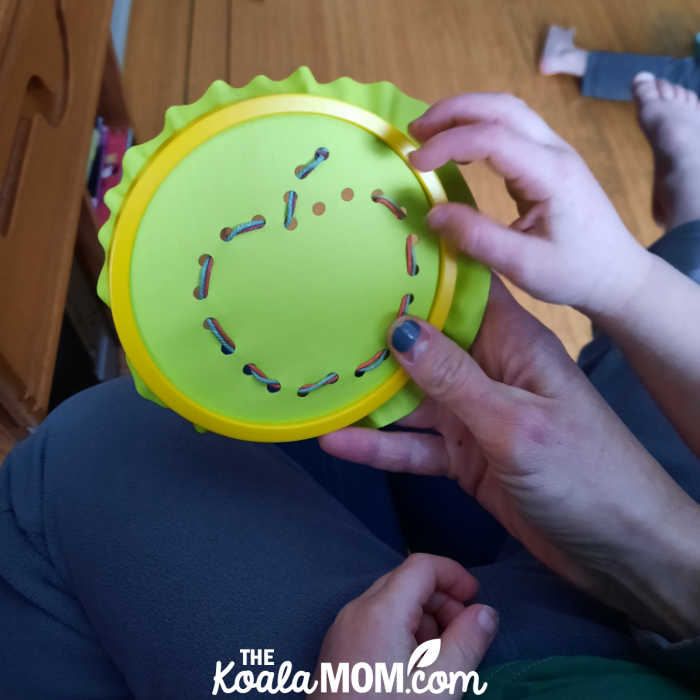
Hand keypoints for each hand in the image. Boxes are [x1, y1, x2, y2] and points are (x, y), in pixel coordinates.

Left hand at [308, 554, 496, 698]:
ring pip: (391, 602)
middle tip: (464, 634)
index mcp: (379, 611)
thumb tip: (485, 612)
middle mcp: (355, 610)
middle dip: (441, 600)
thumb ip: (467, 642)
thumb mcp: (439, 686)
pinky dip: (401, 631)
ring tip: (440, 658)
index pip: (421, 565)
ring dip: (423, 618)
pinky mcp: (337, 648)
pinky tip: (413, 667)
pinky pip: (375, 621)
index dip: (454, 574)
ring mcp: (342, 628)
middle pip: (406, 581)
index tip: (476, 599)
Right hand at [320, 279, 699, 639]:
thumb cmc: (583, 473)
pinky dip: (380, 446)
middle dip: (379, 338)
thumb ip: (453, 379)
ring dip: (371, 398)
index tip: (368, 259)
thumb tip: (400, 329)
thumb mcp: (513, 422)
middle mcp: (489, 372)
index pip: (462, 295)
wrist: (618, 549)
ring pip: (413, 399)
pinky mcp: (465, 458)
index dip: (421, 275)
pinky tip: (338, 442)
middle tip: (321, 324)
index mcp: (513, 345)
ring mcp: (474, 417)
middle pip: (427, 346)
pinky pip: (415, 446)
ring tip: (319, 385)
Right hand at [408, 93, 651, 314]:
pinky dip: (478, 128)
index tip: (415, 163)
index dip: (448, 143)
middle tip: (414, 133)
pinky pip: (511, 128)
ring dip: (465, 114)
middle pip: (501, 107)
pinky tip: (457, 149)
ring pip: (507, 110)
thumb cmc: (575, 273)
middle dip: (452, 111)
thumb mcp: (523, 266)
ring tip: (428, 134)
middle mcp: (556, 152)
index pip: (492, 138)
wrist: (617, 275)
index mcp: (552, 174)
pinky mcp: (549, 161)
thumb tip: (432, 213)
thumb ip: (477, 238)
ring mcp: (555, 152)